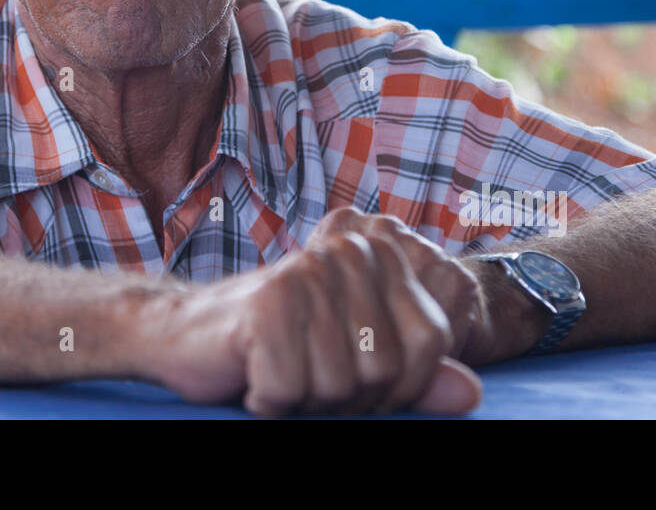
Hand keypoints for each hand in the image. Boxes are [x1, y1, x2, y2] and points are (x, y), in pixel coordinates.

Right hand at [139, 208, 483, 416]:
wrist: (184, 335)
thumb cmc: (278, 349)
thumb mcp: (356, 362)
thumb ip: (415, 375)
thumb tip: (471, 394)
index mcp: (378, 256)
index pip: (431, 343)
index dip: (399, 386)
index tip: (351, 383)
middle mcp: (347, 253)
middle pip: (386, 370)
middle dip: (346, 397)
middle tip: (304, 376)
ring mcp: (307, 274)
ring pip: (340, 385)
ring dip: (305, 400)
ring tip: (277, 371)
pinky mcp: (268, 305)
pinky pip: (292, 390)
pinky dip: (267, 401)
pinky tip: (250, 376)